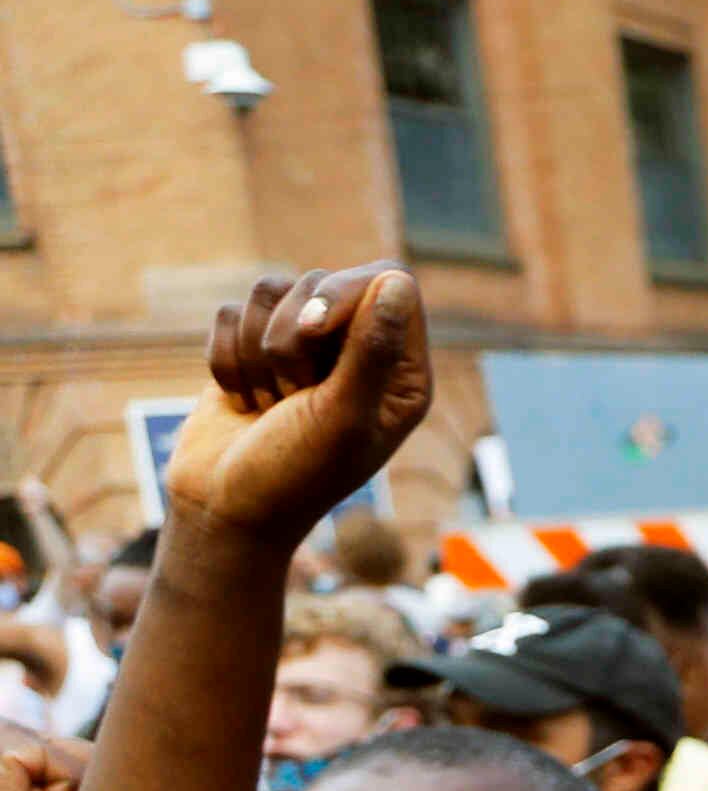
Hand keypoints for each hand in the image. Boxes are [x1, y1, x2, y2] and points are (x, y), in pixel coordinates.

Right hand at [173, 267, 435, 549]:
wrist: (224, 508)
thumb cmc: (294, 474)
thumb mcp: (342, 416)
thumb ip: (373, 349)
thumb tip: (398, 281)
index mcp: (401, 374)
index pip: (389, 283)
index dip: (345, 293)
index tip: (312, 328)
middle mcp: (358, 353)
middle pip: (323, 282)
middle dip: (292, 339)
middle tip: (292, 397)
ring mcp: (304, 348)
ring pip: (270, 290)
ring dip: (257, 353)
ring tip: (269, 405)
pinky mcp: (253, 348)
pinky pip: (231, 313)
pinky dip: (227, 359)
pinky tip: (241, 402)